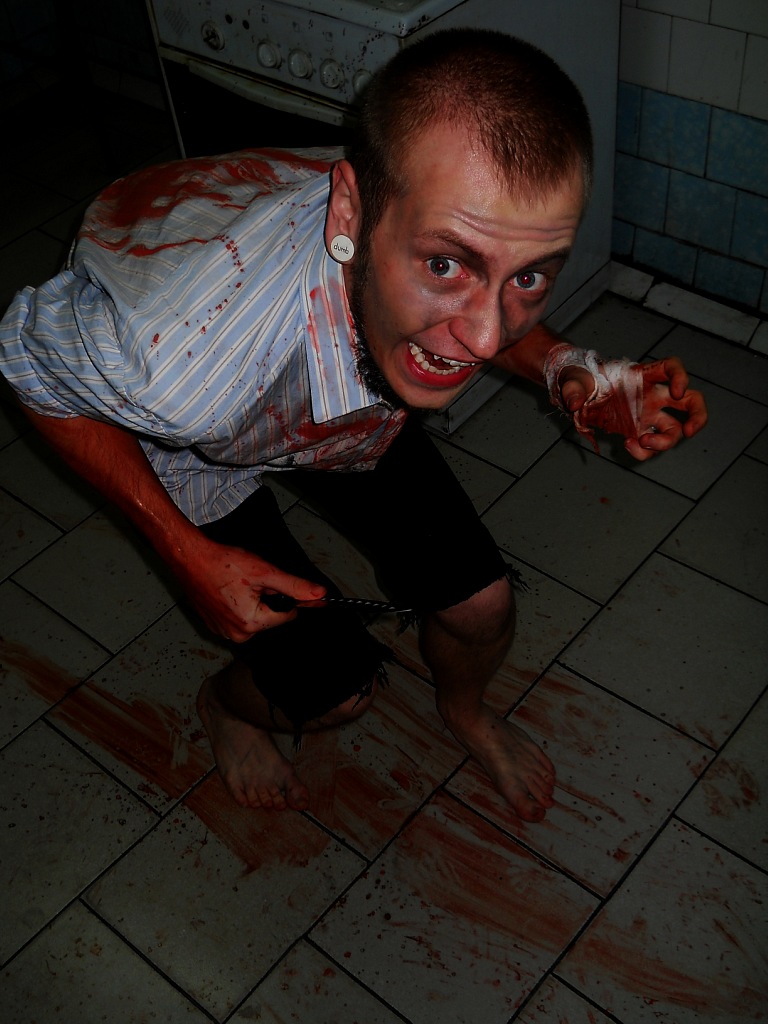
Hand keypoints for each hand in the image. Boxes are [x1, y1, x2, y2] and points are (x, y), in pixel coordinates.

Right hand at [175, 535, 325, 641]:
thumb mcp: (265, 572)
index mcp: (251, 624)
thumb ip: (294, 586)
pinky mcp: (213, 626)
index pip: (287, 615)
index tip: (274, 581)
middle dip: (266, 599)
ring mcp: (222, 631)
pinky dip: (236, 604)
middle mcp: (237, 634)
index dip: (285, 596)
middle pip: (269, 617)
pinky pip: (236, 617)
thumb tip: (319, 595)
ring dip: (251, 601)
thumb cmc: (222, 563)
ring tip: (237, 583)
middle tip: (249, 580)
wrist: (190, 558)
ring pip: (253, 617)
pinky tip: (227, 589)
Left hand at [560, 356, 707, 462]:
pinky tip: (628, 445)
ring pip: (673, 430)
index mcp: (642, 375)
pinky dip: (644, 452)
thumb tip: (573, 401)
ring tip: (642, 442)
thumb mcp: (574, 378)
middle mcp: (653, 394)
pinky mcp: (639, 431)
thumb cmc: (580, 379)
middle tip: (689, 431)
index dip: (681, 376)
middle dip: (698, 415)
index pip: (671, 367)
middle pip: (691, 400)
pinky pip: (651, 446)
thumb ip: (574, 387)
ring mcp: (649, 414)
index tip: (678, 391)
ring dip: (664, 442)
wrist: (577, 396)